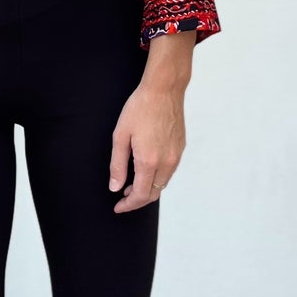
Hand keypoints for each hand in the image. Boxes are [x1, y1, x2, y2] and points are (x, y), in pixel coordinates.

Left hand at [109, 64, 188, 211]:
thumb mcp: (120, 136)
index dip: (128, 205)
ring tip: (131, 184)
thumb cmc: (140, 108)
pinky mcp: (180, 149)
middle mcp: (166, 162)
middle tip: (123, 198)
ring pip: (162, 184)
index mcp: (149, 161)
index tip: (118, 207)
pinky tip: (146, 170)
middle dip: (137, 200)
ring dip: (147, 189)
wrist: (164, 90)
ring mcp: (176, 156)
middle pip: (152, 194)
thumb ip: (117, 165)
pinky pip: (169, 172)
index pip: (140, 195)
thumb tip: (115, 187)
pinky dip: (157, 178)